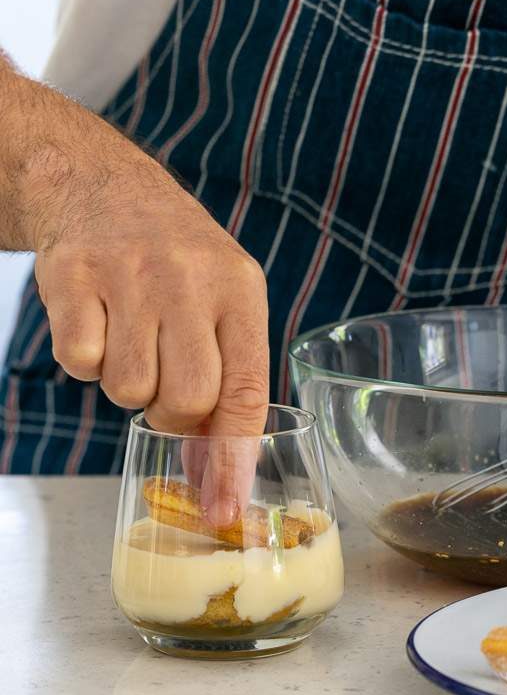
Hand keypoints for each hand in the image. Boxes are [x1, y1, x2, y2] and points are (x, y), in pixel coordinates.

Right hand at [0, 55, 268, 523]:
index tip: (226, 510)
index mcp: (239, 291)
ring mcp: (129, 274)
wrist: (102, 185)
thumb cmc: (176, 262)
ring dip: (128, 384)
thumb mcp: (223, 300)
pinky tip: (98, 324)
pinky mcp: (72, 275)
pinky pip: (79, 362)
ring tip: (132, 341)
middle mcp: (189, 279)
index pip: (246, 391)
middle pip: (187, 401)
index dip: (236, 459)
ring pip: (129, 389)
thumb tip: (219, 474)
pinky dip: (85, 359)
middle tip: (164, 389)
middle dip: (173, 416)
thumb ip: (228, 378)